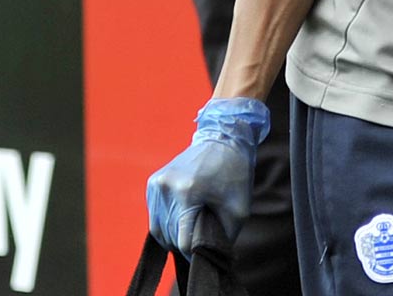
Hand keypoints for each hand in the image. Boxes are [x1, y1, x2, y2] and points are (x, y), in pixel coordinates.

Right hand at [147, 97, 270, 254]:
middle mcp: (167, 188)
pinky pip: (154, 214)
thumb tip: (204, 255)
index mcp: (188, 192)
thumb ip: (223, 235)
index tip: (205, 245)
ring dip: (172, 234)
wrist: (223, 137)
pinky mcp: (153, 182)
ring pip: (157, 228)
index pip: (182, 239)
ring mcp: (157, 184)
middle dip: (183, 241)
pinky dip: (166, 221)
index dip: (194, 248)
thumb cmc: (235, 172)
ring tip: (191, 229)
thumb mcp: (239, 206)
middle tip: (200, 237)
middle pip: (168, 235)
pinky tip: (182, 215)